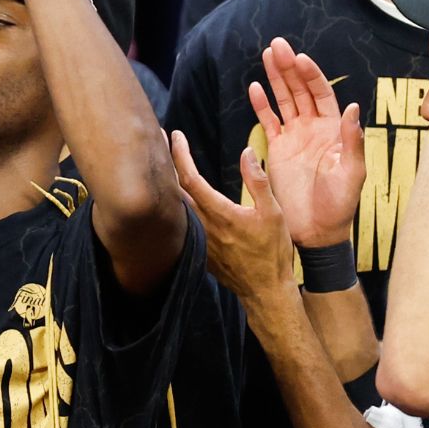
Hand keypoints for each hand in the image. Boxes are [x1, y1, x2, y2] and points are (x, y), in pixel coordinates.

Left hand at [171, 131, 297, 305]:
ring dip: (167, 183)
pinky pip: (180, 223)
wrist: (266, 291)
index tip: (175, 135)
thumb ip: (258, 181)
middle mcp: (202, 226)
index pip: (190, 178)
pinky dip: (174, 205)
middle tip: (155, 140)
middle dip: (164, 163)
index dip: (179, 154)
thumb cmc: (273, 252)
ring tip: (160, 162)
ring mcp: (197, 240)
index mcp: (219, 213)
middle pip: (174, 190)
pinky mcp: (198, 251)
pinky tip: (171, 197)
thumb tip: (247, 151)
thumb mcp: (274, 213)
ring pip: (175, 207)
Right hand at [250, 38, 364, 248]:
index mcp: (334, 129)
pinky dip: (262, 105)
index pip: (321, 93)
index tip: (299, 58)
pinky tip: (255, 87)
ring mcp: (294, 138)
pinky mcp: (277, 151)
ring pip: (284, 100)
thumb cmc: (340, 204)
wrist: (316, 230)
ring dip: (276, 78)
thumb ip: (351, 140)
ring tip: (267, 55)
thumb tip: (352, 108)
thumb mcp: (352, 172)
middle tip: (277, 45)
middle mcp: (314, 128)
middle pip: (300, 90)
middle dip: (289, 67)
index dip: (310, 75)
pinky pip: (269, 122)